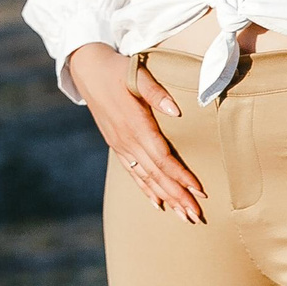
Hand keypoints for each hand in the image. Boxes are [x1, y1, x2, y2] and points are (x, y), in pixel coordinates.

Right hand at [67, 43, 208, 224]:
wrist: (87, 69)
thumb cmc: (118, 69)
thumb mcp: (137, 74)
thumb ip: (156, 93)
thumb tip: (176, 112)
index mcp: (135, 124)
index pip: (162, 157)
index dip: (181, 175)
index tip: (199, 190)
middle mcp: (127, 140)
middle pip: (156, 174)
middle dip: (177, 196)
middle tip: (196, 216)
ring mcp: (120, 145)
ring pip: (145, 178)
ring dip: (165, 198)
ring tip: (182, 216)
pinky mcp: (116, 145)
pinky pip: (133, 172)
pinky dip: (146, 189)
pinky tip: (157, 203)